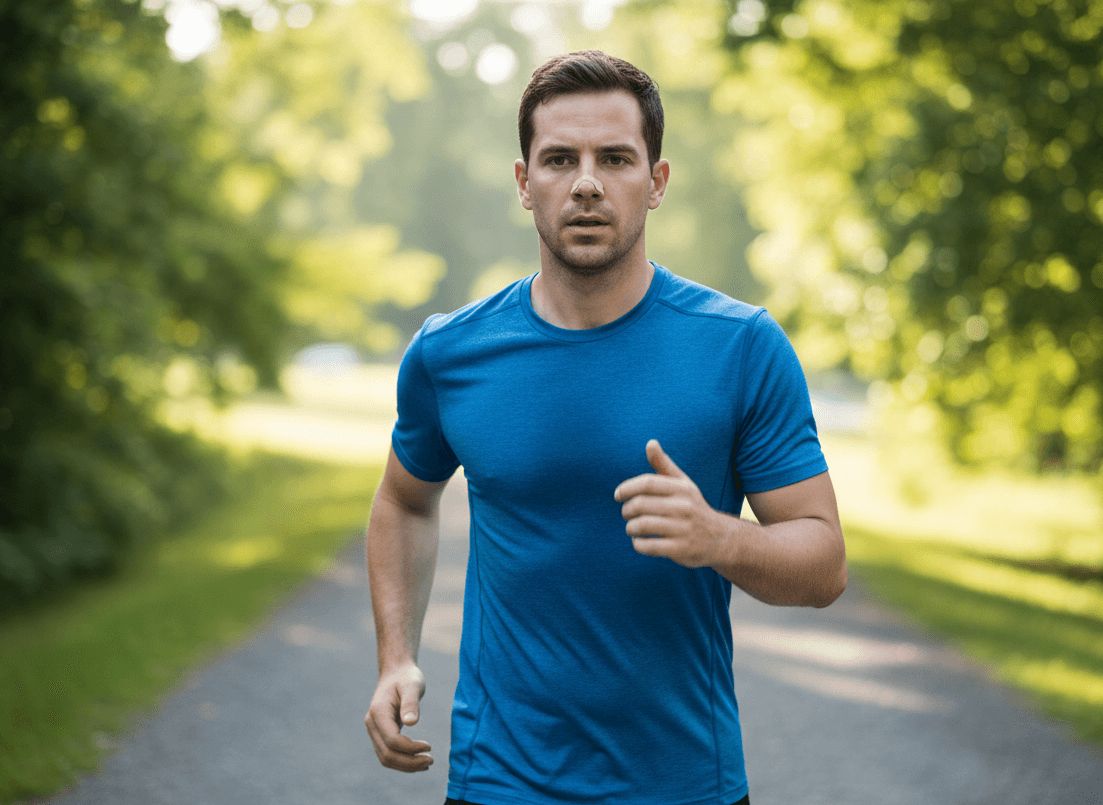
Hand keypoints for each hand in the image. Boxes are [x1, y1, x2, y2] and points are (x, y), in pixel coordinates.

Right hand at [364, 663, 432, 771]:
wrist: (396, 673)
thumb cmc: (406, 677)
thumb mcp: (413, 685)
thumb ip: (411, 702)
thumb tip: (411, 723)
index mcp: (378, 712)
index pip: (392, 740)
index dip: (410, 748)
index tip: (429, 746)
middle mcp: (372, 724)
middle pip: (387, 754)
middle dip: (409, 762)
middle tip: (430, 761)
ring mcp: (374, 730)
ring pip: (386, 758)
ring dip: (406, 765)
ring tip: (427, 763)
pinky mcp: (380, 734)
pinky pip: (388, 753)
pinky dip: (403, 761)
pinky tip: (418, 760)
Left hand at [614, 439, 728, 568]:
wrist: (721, 538)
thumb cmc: (693, 507)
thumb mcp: (683, 484)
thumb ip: (663, 465)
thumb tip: (650, 442)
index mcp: (682, 488)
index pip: (647, 482)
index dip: (627, 488)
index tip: (618, 495)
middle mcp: (684, 507)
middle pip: (641, 504)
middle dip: (627, 510)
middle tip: (626, 513)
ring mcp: (683, 529)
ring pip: (642, 525)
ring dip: (630, 528)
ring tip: (632, 528)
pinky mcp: (681, 549)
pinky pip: (649, 546)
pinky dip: (638, 544)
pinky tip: (640, 541)